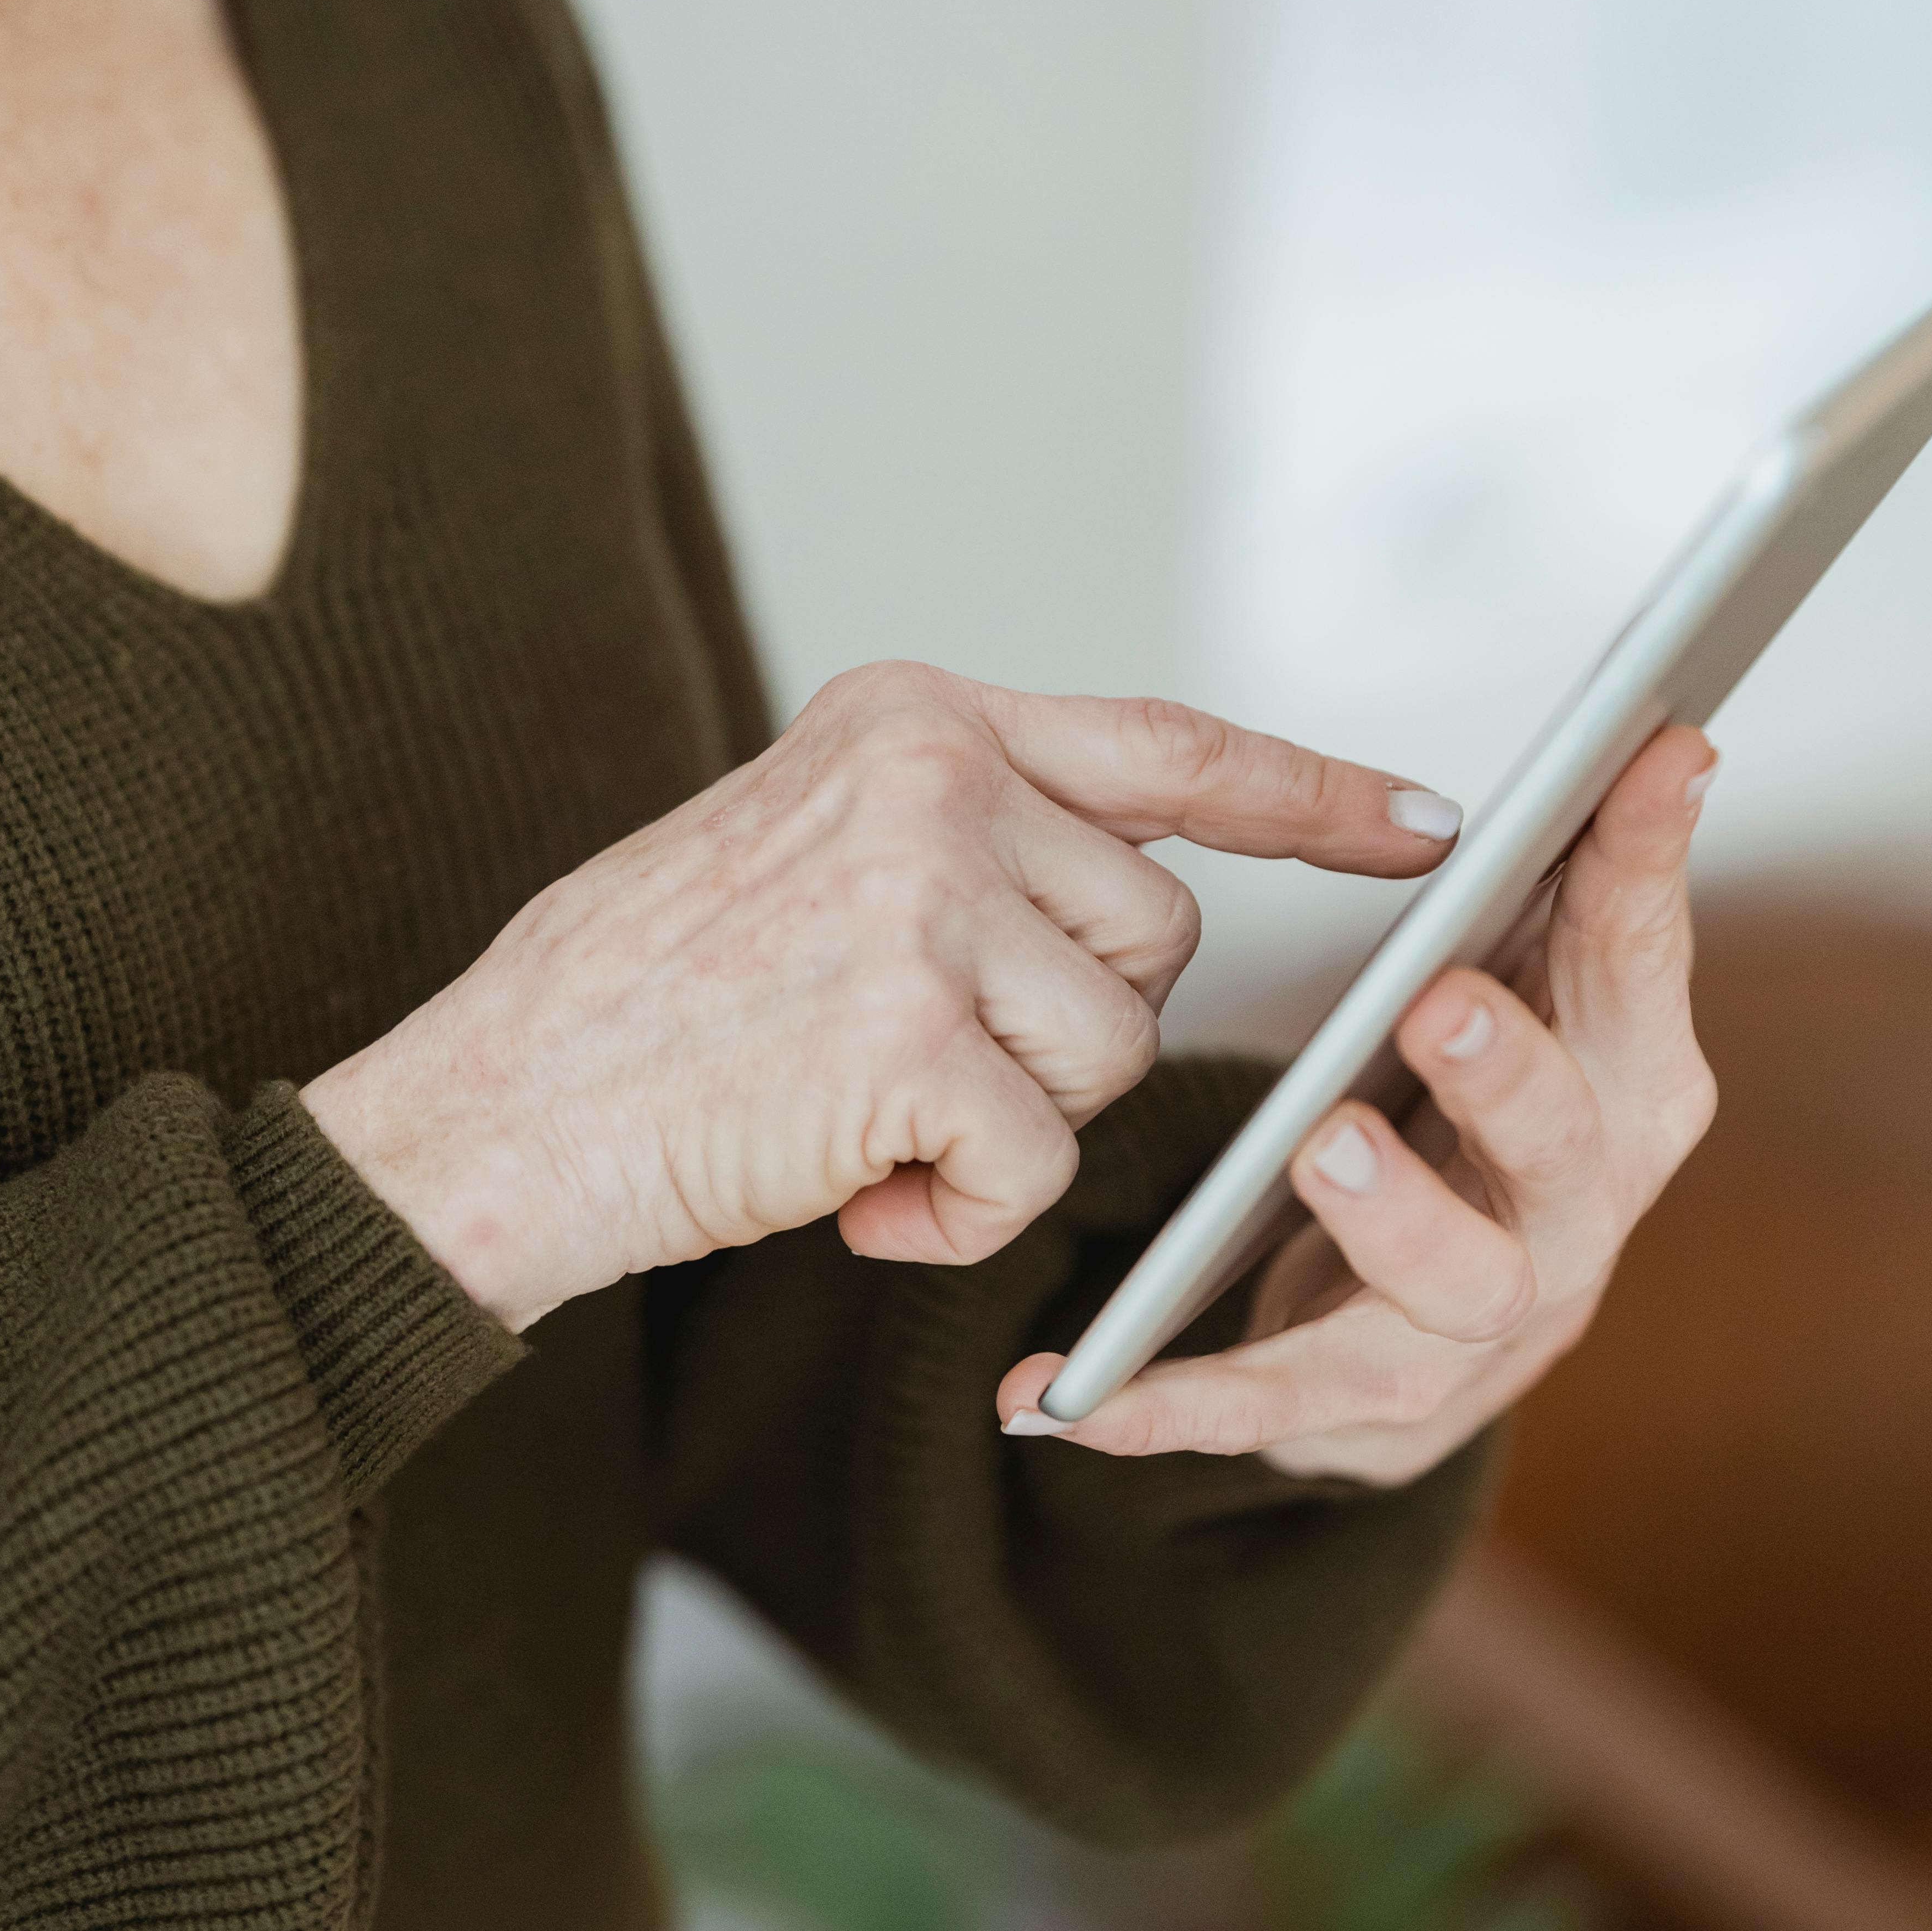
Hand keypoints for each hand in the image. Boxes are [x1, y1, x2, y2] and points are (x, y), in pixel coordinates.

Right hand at [301, 662, 1463, 1332]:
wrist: (497, 1109)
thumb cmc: (651, 1001)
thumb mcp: (811, 844)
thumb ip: (968, 834)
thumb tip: (1137, 890)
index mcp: (914, 715)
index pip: (1169, 744)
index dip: (1314, 792)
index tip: (1434, 824)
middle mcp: (931, 777)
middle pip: (1153, 932)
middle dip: (1070, 1031)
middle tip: (916, 1064)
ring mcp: (921, 898)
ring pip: (1108, 1053)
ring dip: (1008, 1131)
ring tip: (863, 1126)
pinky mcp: (909, 1036)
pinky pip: (1033, 1161)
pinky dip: (958, 1215)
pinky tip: (852, 1195)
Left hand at [998, 725, 1718, 1486]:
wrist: (1418, 1329)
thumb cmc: (1469, 1126)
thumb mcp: (1527, 994)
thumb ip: (1576, 887)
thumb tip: (1660, 739)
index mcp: (1622, 1091)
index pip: (1640, 968)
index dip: (1647, 869)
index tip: (1653, 751)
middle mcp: (1576, 1218)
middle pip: (1570, 1151)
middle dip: (1511, 1077)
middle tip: (1436, 1000)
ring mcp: (1482, 1328)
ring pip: (1460, 1289)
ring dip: (1392, 1219)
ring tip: (1316, 1148)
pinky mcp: (1369, 1409)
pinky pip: (1266, 1408)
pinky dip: (1168, 1407)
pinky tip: (1064, 1393)